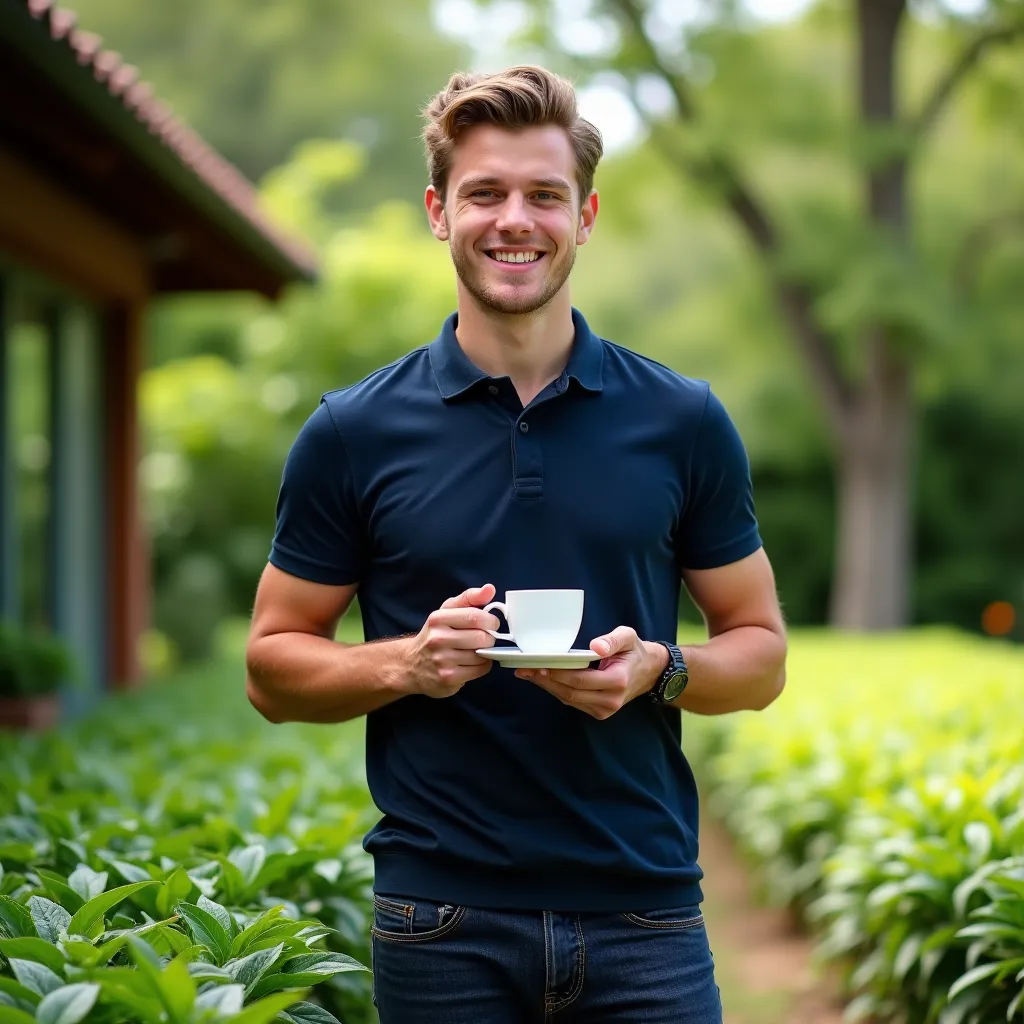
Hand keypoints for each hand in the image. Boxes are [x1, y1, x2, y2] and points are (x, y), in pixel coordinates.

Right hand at [405, 584, 499, 697]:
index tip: (491, 623)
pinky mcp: (448, 678)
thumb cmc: (435, 634)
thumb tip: (489, 589)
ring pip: (482, 655)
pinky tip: (471, 663)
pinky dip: (482, 666)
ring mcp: (442, 660)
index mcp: (439, 619)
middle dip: (489, 638)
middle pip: (482, 638)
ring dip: (485, 653)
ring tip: (475, 651)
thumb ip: (469, 598)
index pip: (475, 617)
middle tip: (484, 638)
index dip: (491, 620)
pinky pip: (480, 670)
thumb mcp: (447, 611)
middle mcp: (438, 639)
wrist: (411, 664)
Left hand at [514, 626, 665, 719]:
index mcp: (618, 681)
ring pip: (568, 699)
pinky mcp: (598, 712)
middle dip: (545, 681)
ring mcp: (604, 709)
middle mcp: (610, 700)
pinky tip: (542, 679)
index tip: (538, 664)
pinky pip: (572, 702)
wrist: (649, 672)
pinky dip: (556, 690)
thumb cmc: (635, 651)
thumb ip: (613, 640)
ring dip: (546, 686)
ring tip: (527, 673)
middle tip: (524, 669)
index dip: (557, 673)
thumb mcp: (628, 637)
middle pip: (570, 692)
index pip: (580, 679)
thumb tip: (596, 646)